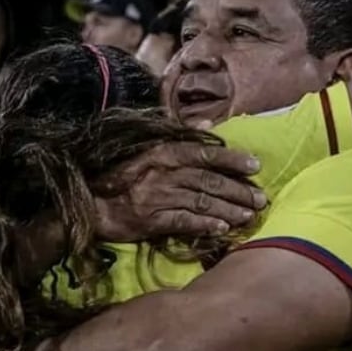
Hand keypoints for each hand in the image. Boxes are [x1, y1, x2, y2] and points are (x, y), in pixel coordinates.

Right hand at [92, 141, 265, 240]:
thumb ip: (178, 136)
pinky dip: (206, 224)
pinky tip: (222, 229)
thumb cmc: (120, 178)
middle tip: (261, 198)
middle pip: (210, 181)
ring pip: (203, 202)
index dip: (232, 159)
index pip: (204, 152)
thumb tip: (209, 121)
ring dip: (229, 209)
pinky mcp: (151, 220)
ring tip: (249, 215)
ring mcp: (157, 197)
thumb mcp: (147, 151)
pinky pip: (185, 221)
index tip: (255, 166)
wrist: (90, 206)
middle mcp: (162, 173)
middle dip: (239, 190)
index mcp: (162, 153)